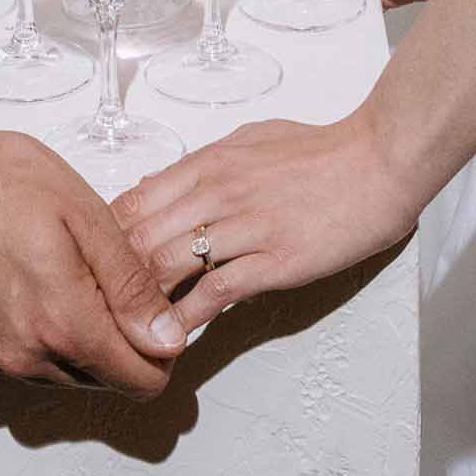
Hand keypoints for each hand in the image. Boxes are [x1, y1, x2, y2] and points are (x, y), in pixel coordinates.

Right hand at [0, 126, 186, 394]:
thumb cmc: (4, 183)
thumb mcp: (86, 216)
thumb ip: (130, 286)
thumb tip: (167, 340)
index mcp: (64, 325)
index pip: (140, 379)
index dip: (161, 348)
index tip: (153, 308)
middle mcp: (28, 358)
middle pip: (104, 379)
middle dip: (121, 341)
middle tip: (109, 280)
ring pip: (66, 374)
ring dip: (80, 340)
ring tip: (70, 277)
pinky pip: (26, 363)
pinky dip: (42, 337)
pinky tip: (35, 287)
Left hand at [111, 109, 416, 334]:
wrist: (378, 160)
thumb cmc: (320, 149)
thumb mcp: (250, 140)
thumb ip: (205, 163)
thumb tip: (162, 181)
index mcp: (209, 161)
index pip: (135, 200)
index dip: (108, 235)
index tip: (96, 263)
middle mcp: (218, 191)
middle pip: (142, 236)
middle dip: (114, 274)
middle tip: (100, 305)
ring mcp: (245, 227)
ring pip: (170, 265)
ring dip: (143, 300)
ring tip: (127, 328)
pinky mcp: (275, 261)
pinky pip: (216, 292)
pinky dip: (188, 317)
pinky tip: (172, 336)